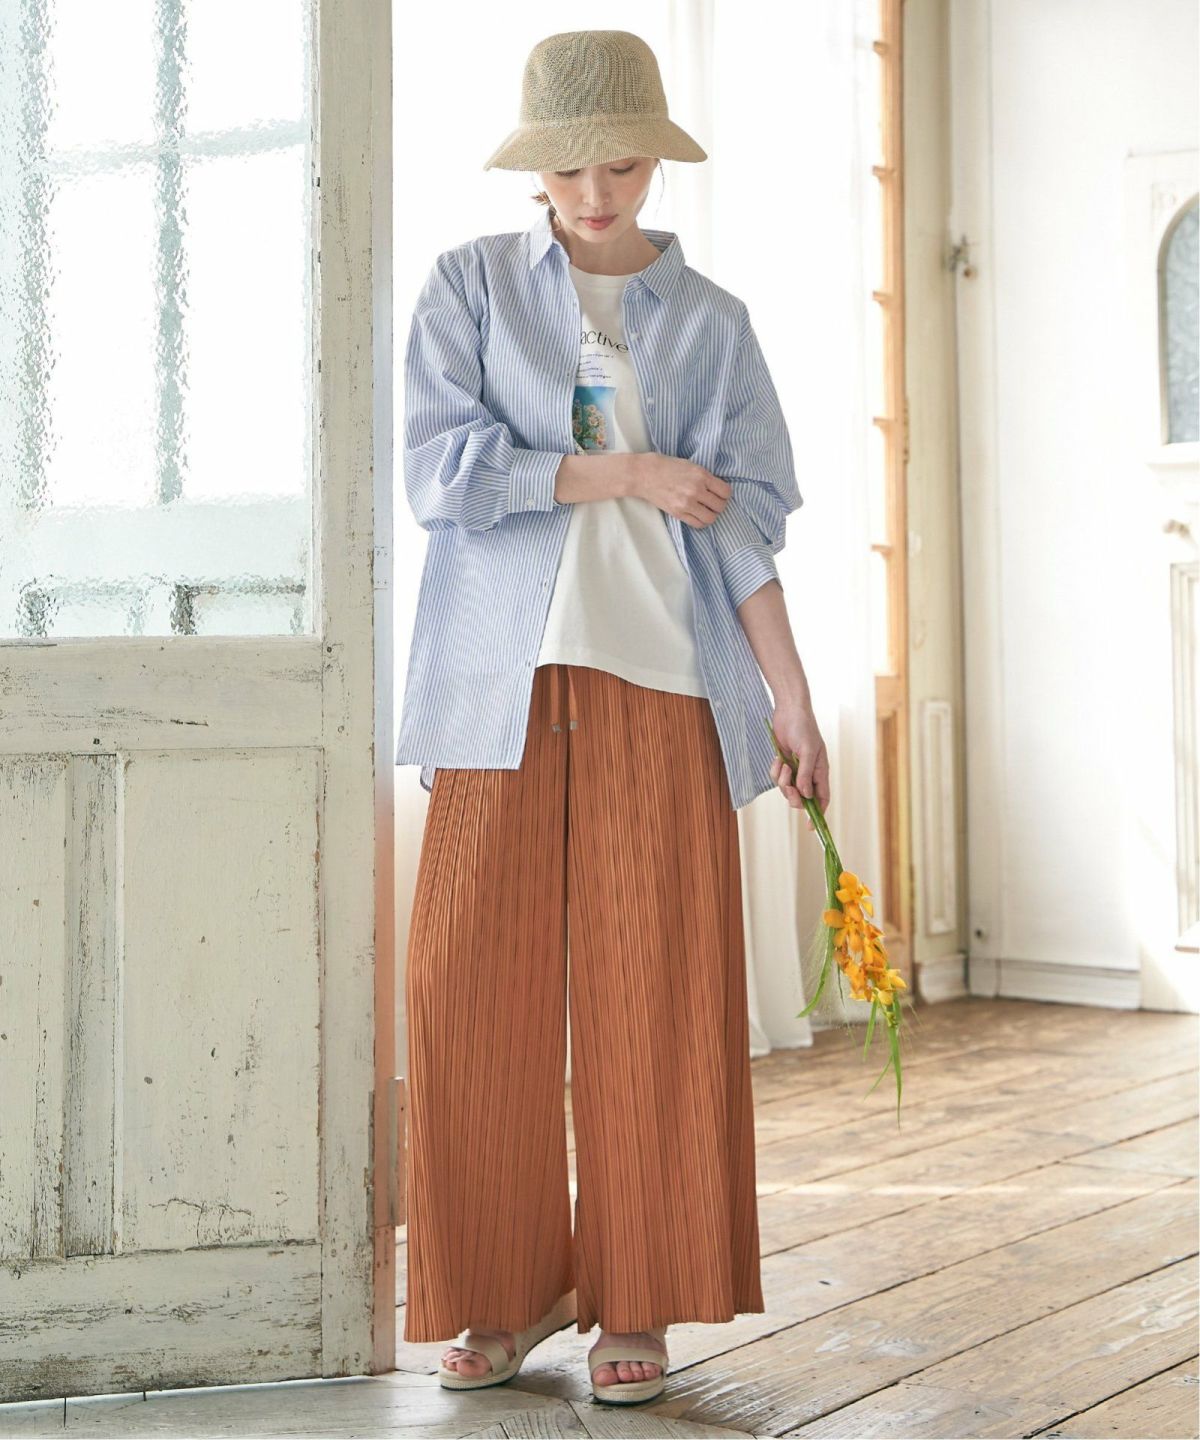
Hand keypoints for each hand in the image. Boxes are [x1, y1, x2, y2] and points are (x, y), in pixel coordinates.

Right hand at [629, 453, 731, 527]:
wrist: (644, 474)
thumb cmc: (666, 467)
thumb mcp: (691, 465)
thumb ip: (705, 477)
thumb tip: (717, 489)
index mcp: (701, 475)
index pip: (725, 492)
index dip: (724, 494)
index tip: (720, 493)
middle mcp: (696, 490)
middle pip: (720, 506)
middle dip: (719, 505)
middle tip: (713, 502)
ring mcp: (687, 503)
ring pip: (711, 518)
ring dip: (711, 515)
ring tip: (705, 510)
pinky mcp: (678, 513)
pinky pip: (698, 524)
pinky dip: (701, 521)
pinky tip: (697, 515)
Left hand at [768, 700, 830, 827]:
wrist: (788, 711)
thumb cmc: (803, 728)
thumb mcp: (807, 750)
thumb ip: (806, 773)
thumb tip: (805, 795)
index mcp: (820, 772)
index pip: (822, 798)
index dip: (818, 813)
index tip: (811, 827)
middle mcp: (809, 773)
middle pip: (802, 799)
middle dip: (793, 796)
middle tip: (789, 787)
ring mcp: (795, 770)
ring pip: (787, 789)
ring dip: (782, 780)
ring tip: (782, 763)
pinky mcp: (783, 764)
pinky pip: (777, 778)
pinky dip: (775, 770)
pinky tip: (777, 758)